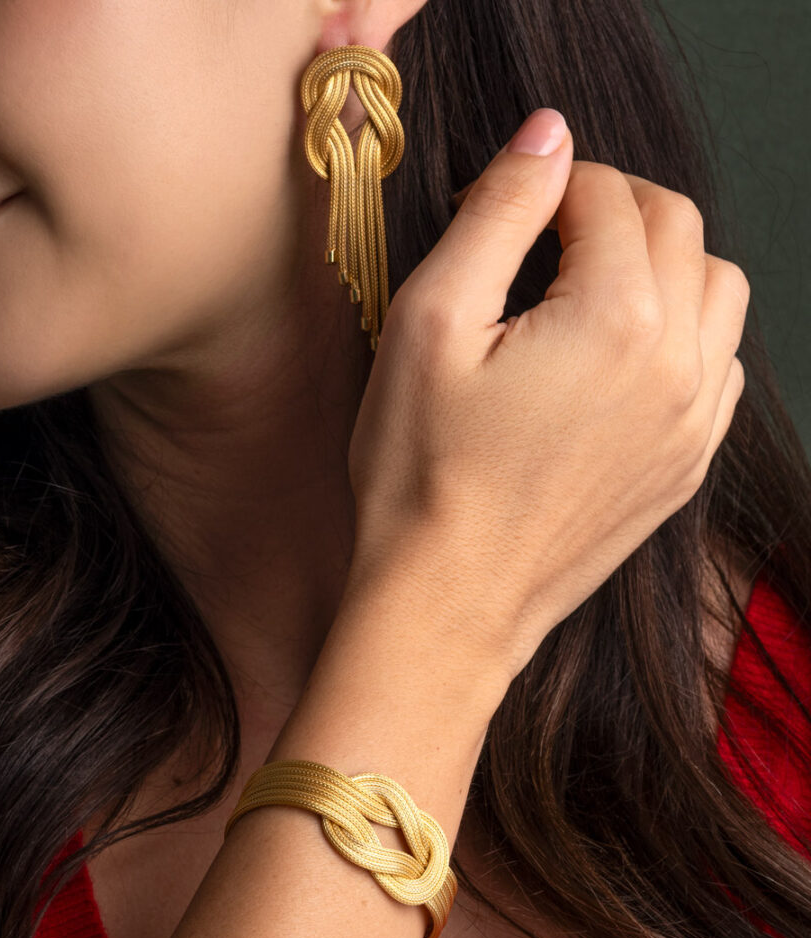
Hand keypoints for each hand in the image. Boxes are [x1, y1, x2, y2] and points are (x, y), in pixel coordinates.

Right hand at [345, 109, 748, 680]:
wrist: (447, 602)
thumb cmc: (421, 472)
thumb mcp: (430, 322)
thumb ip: (498, 212)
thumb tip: (547, 135)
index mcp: (617, 319)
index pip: (608, 195)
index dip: (547, 184)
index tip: (495, 208)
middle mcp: (678, 364)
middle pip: (676, 227)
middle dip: (611, 207)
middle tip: (540, 231)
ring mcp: (692, 422)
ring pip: (716, 289)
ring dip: (659, 262)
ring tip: (584, 286)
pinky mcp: (685, 466)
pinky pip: (716, 364)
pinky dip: (680, 331)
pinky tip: (616, 354)